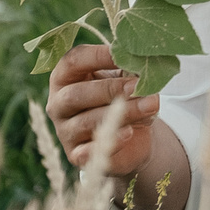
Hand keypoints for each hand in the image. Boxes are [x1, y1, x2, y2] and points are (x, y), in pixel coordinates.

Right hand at [45, 42, 158, 174]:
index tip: (125, 54)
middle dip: (110, 89)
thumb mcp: (124, 78)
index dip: (98, 56)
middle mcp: (59, 103)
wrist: (132, 135)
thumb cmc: (122, 97)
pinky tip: (128, 133)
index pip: (73, 61)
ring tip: (150, 106)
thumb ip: (128, 69)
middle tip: (138, 86)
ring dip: (122, 113)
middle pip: (76, 94)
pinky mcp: (76, 155)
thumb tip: (143, 62)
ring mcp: (64, 130)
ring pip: (86, 122)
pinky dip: (109, 141)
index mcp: (66, 76)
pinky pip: (88, 151)